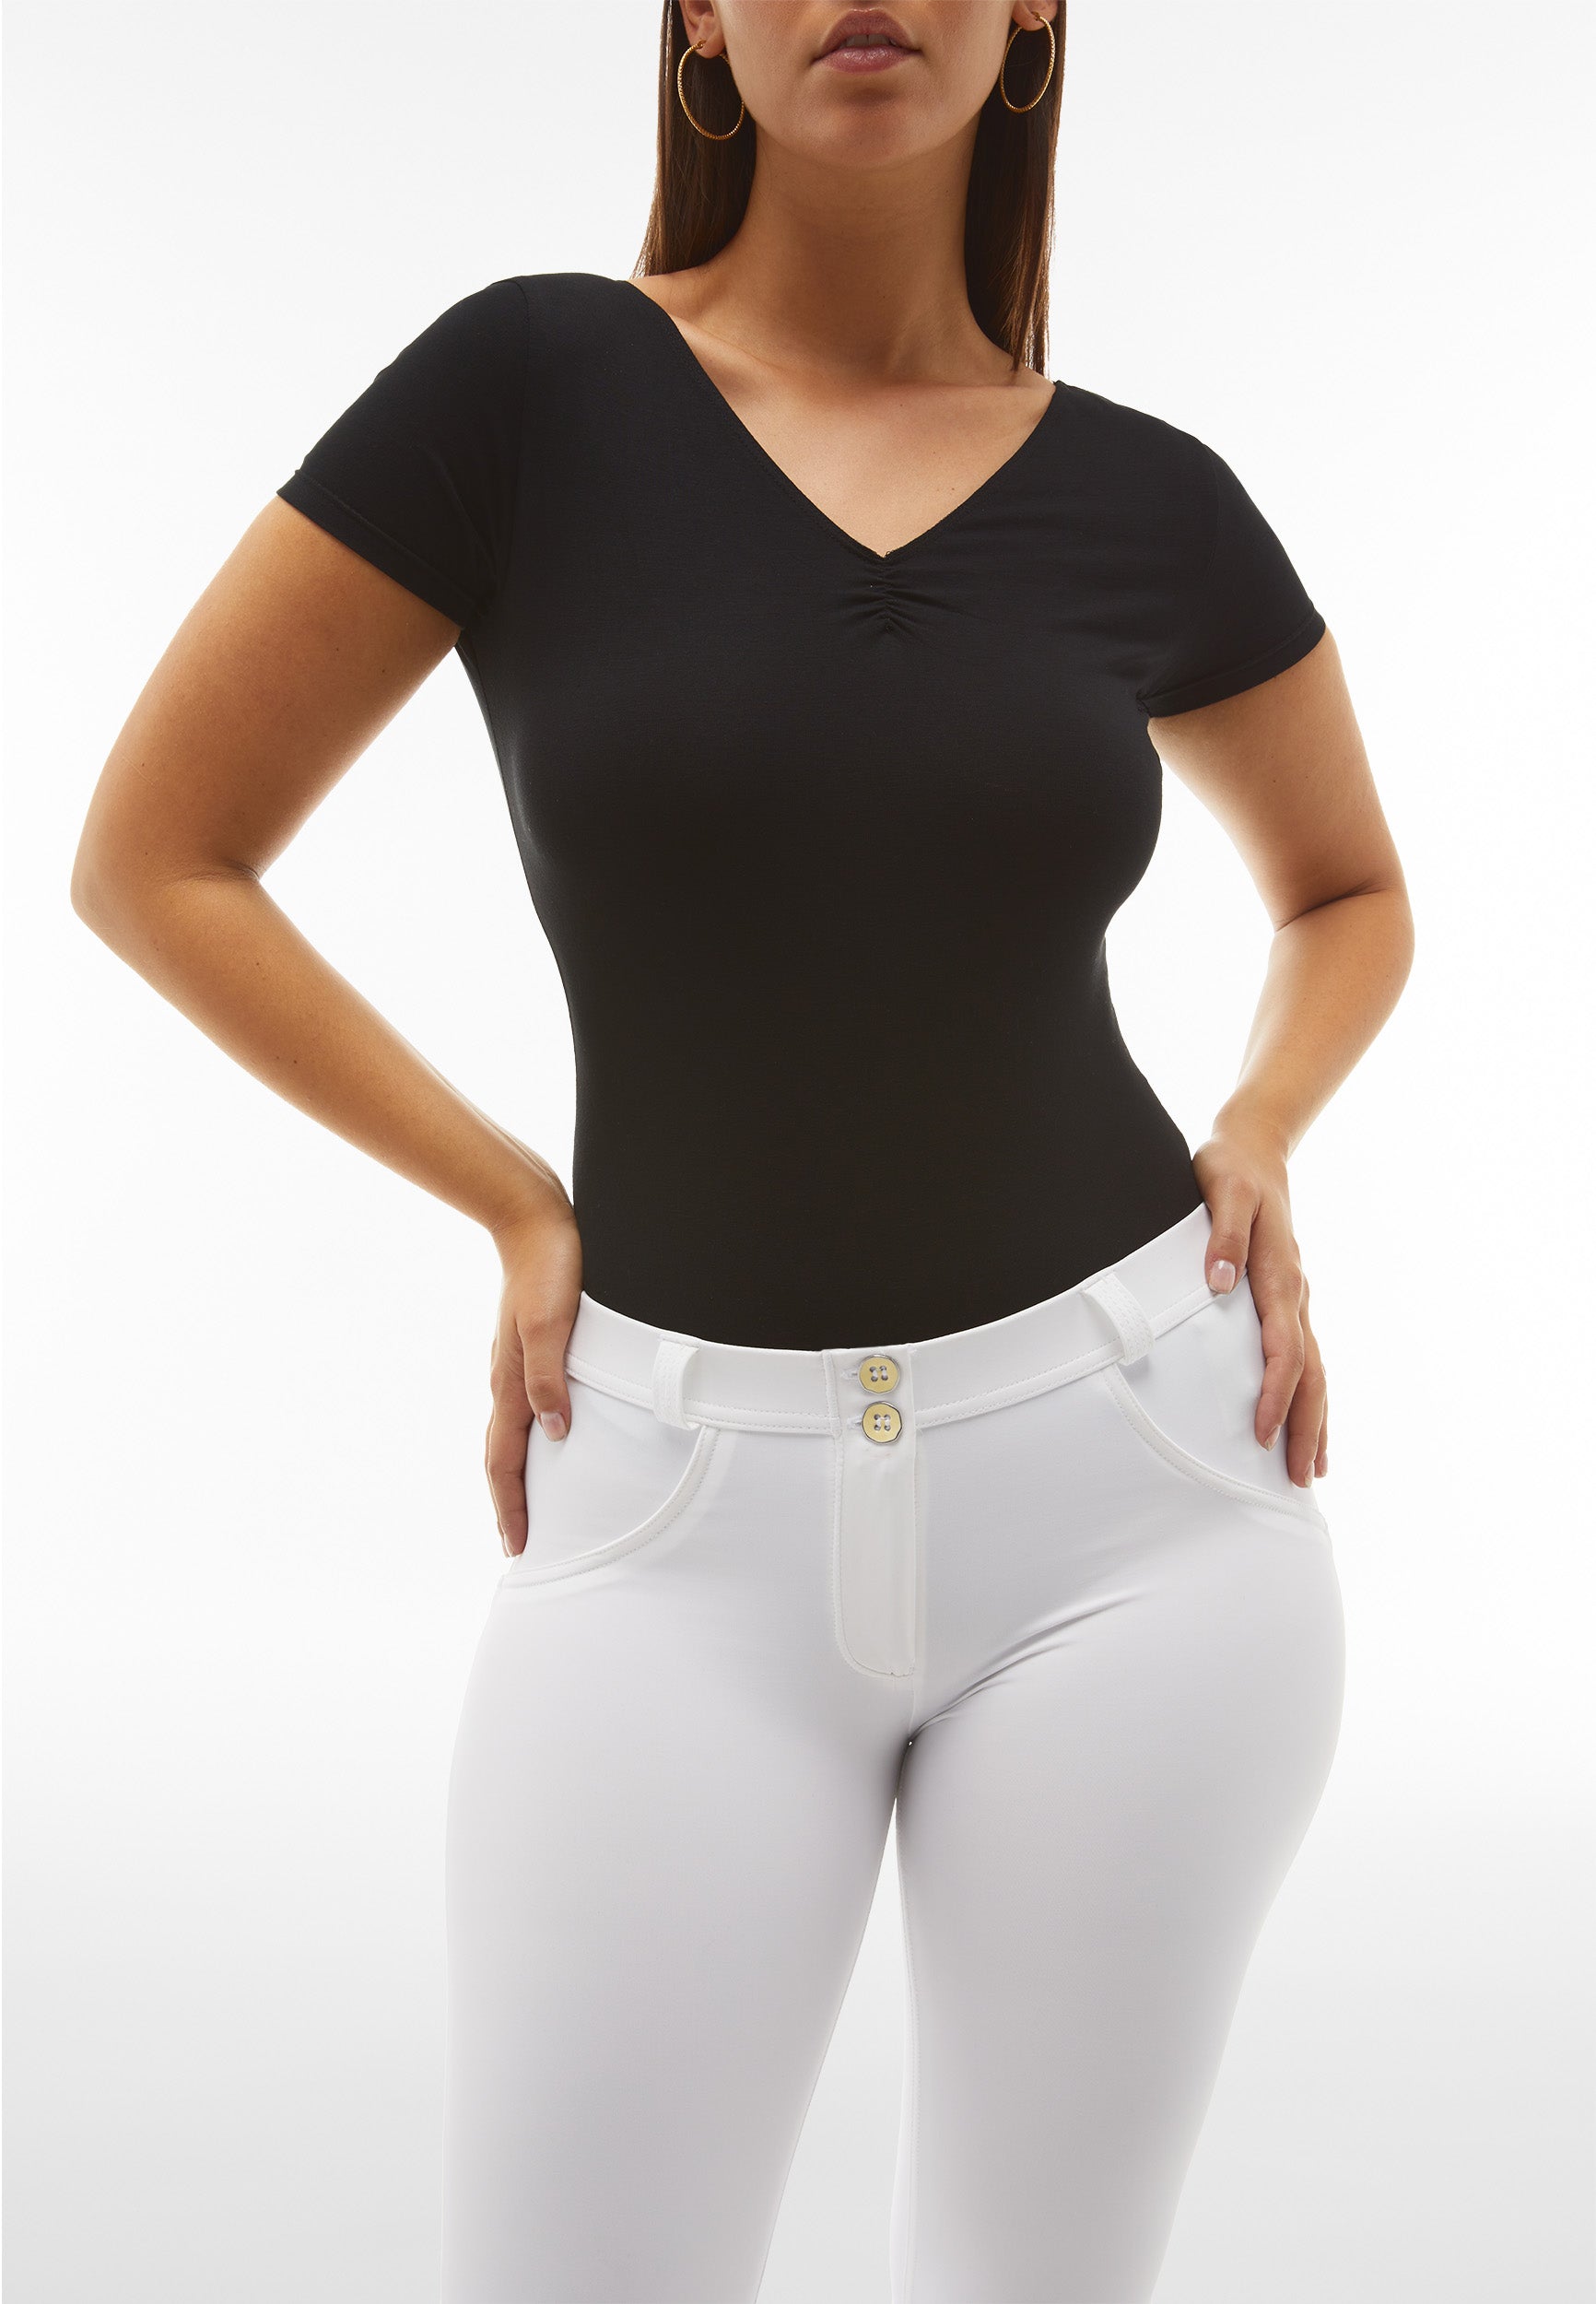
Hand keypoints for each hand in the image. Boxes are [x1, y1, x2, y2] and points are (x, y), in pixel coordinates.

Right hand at [484, 1189, 583, 1557]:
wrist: (532, 1220)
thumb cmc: (548, 1269)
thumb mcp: (553, 1324)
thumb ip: (550, 1377)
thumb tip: (555, 1432)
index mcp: (509, 1381)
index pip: (506, 1460)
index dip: (511, 1506)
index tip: (516, 1546)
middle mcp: (506, 1380)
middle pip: (500, 1456)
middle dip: (507, 1503)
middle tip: (516, 1544)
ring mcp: (512, 1365)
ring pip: (508, 1434)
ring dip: (514, 1475)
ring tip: (524, 1505)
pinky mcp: (525, 1349)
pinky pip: (520, 1408)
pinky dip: (523, 1439)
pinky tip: (540, 1438)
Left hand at [1189, 1126, 1327, 1490]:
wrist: (1255, 1147)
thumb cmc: (1230, 1169)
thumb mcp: (1220, 1191)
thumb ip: (1220, 1236)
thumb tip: (1218, 1282)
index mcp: (1279, 1275)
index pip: (1284, 1349)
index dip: (1276, 1394)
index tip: (1262, 1434)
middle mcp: (1295, 1292)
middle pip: (1311, 1372)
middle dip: (1308, 1427)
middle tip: (1302, 1479)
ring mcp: (1297, 1297)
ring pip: (1316, 1369)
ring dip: (1316, 1420)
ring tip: (1313, 1470)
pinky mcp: (1290, 1297)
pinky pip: (1307, 1355)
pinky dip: (1311, 1393)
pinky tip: (1305, 1422)